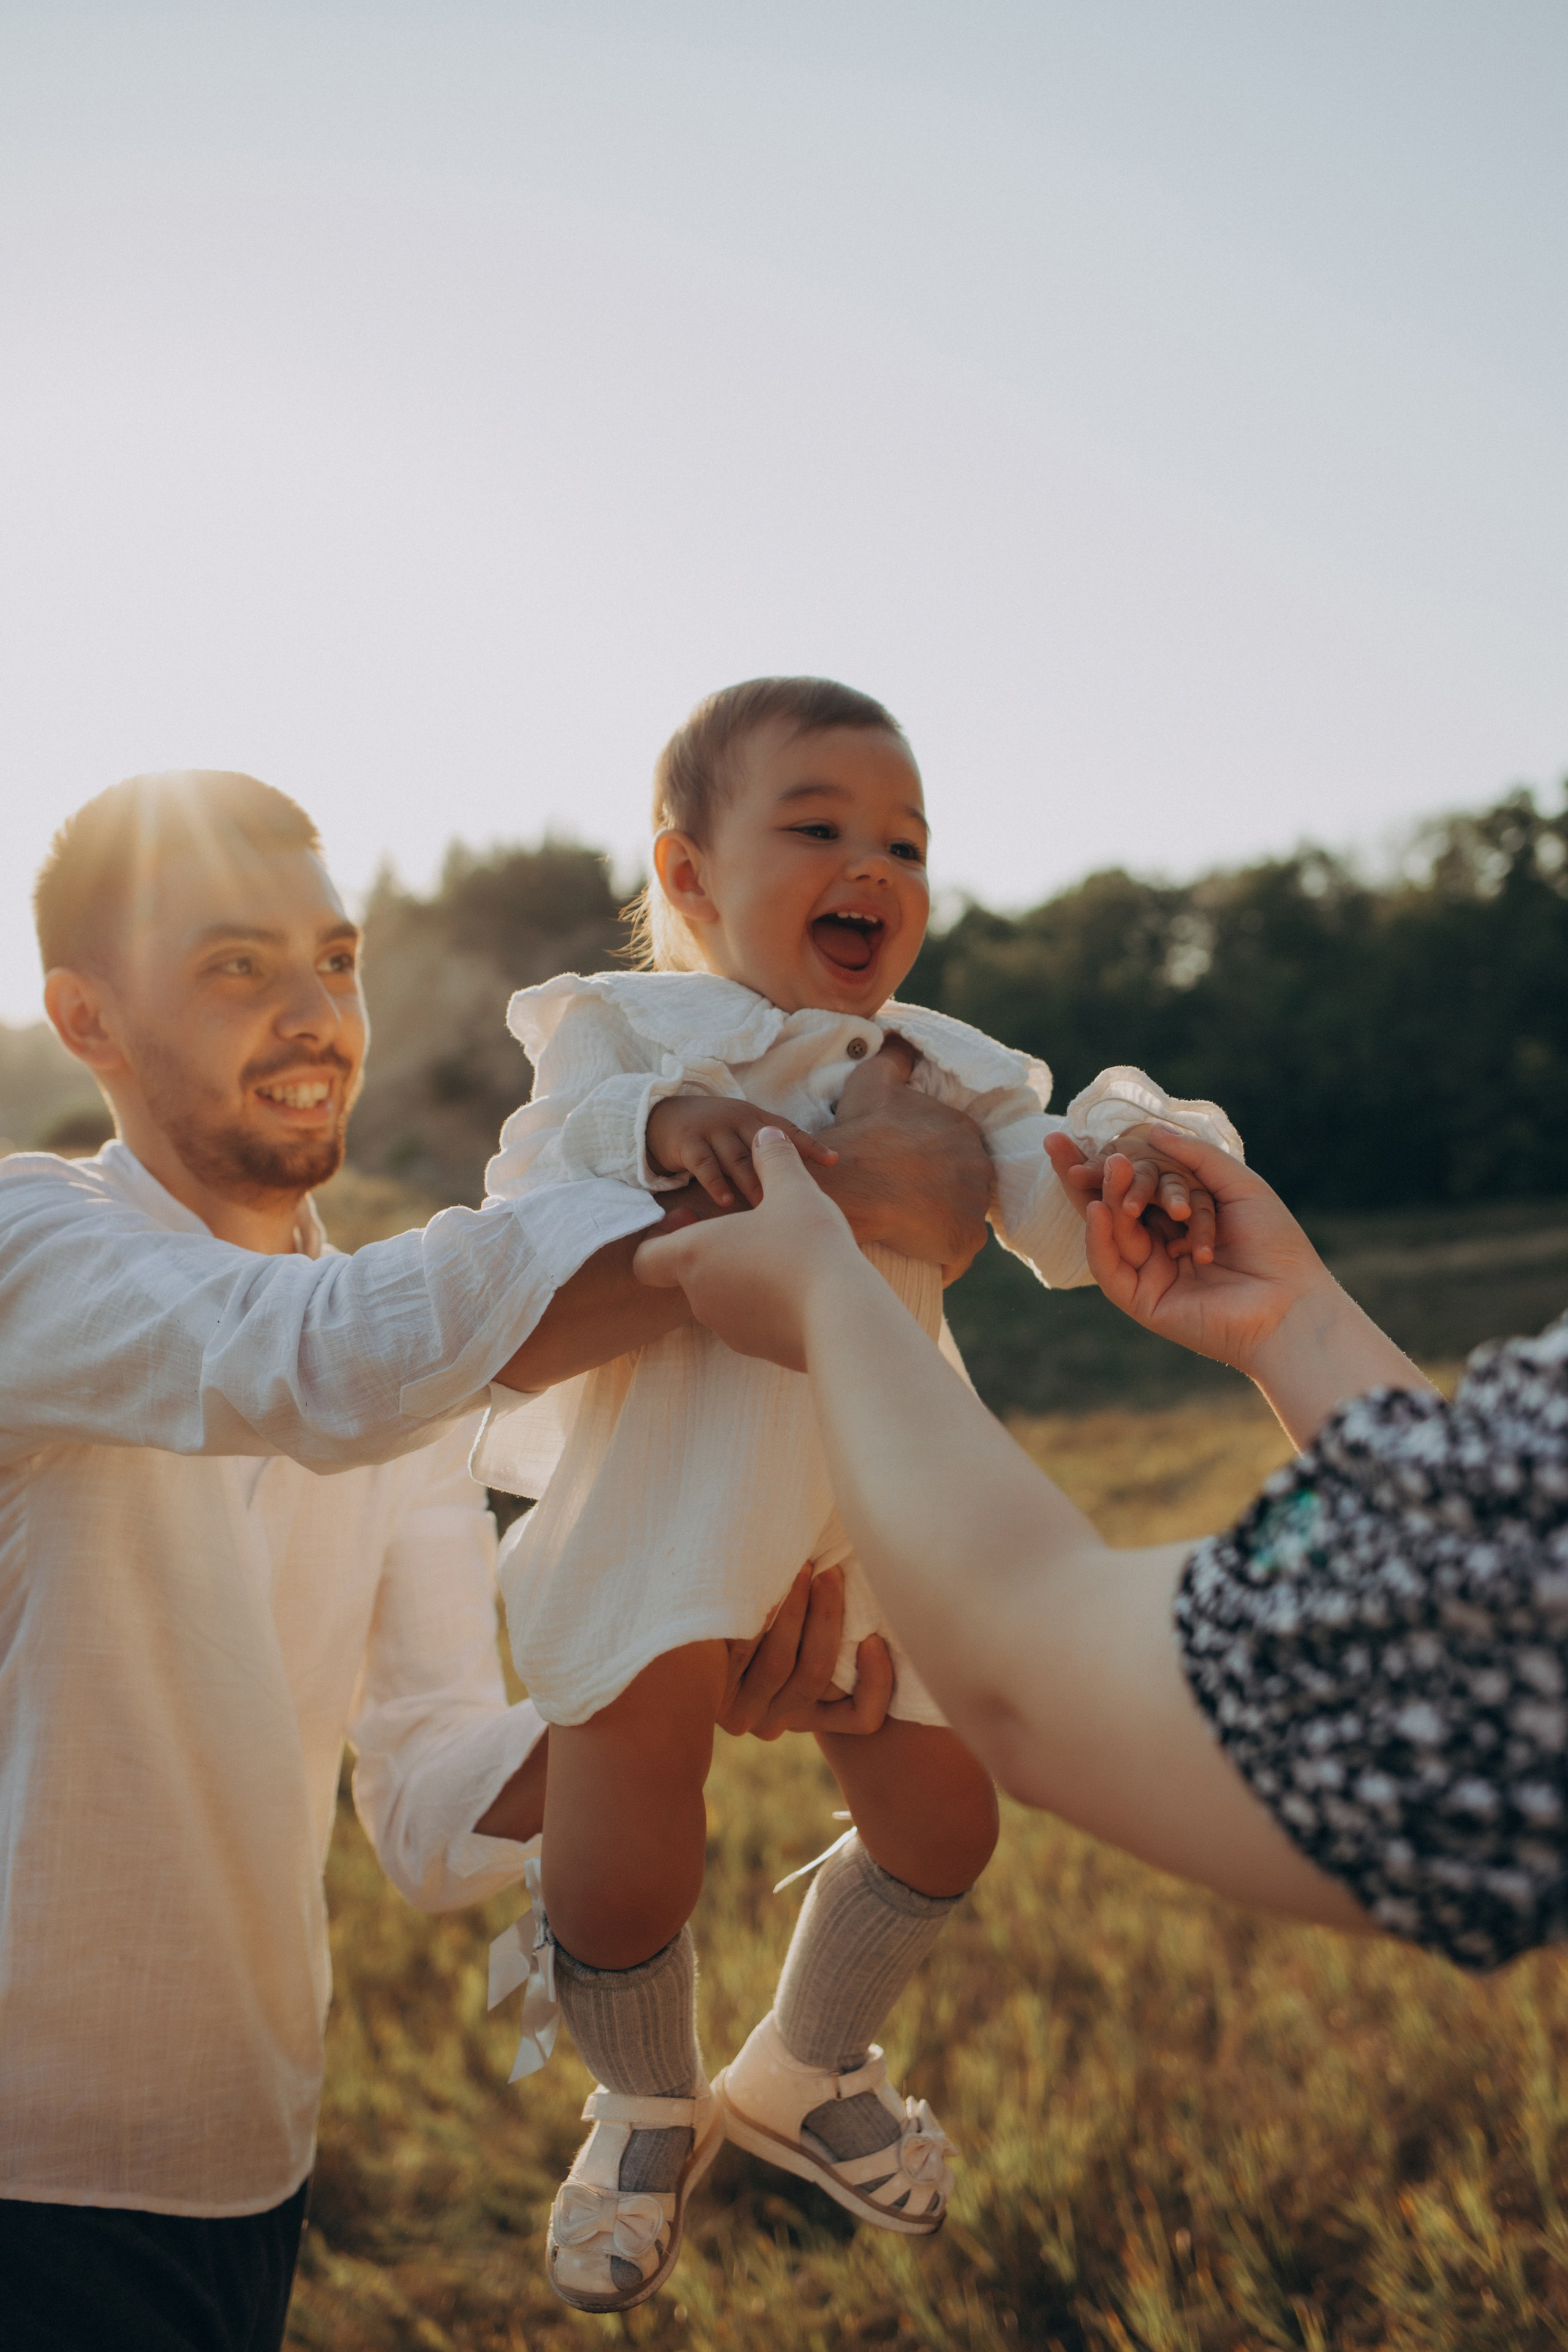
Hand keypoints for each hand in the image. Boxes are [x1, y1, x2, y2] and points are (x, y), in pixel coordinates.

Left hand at [635, 1124, 861, 1369]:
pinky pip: (752, 1320)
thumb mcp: (793, 1190)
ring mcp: (729, 1329)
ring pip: (722, 1296)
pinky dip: (765, 1303)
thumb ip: (774, 1159)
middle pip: (688, 1273)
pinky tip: (801, 1287)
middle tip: (749, 1228)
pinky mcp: (759, 1348)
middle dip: (714, 1249)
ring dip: (742, 1275)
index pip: (645, 1257)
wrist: (843, 1317)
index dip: (662, 1235)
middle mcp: (701, 1297)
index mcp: (694, 1256)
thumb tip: (768, 1135)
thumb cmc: (808, 1247)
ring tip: (782, 1255)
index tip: (693, 1215)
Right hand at [647, 1093, 837, 1207]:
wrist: (661, 1118)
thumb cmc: (713, 1136)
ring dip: (752, 1183)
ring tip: (765, 1208)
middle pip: (764, 1147)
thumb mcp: (741, 1137)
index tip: (833, 1160)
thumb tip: (804, 1185)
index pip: (788, 1130)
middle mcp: (736, 1118)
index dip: (810, 1145)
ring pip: (737, 1157)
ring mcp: (712, 1129)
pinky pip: (705, 1164)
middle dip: (780, 1174)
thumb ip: (767, 1155)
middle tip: (797, 1202)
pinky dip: (716, 1183)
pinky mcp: (687, 1142)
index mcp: (755, 1118)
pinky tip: (727, 1202)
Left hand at [718, 1566, 894, 1739]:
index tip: (875, 1639)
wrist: (688, 1661)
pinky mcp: (708, 1686)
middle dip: (827, 1619)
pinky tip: (765, 1584)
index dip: (875, 1681)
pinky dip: (759, 1615)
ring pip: (780, 1662)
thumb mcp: (803, 1657)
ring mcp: (737, 1711)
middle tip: (831, 1574)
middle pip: (813, 1676)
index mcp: (803, 1719)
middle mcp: (770, 1724)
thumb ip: (838, 1654)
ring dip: (795, 1610)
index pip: (859, 1716)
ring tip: (801, 1569)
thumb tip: (870, 1630)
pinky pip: (743, 1647)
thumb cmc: (762, 1639)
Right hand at [826, 1046, 991, 1281]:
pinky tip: (916, 1255)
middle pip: (965, 1187)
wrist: (846, 1183)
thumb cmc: (859, 1133)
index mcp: (964, 1130)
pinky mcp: (964, 1241)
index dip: (932, 1165)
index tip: (906, 1174)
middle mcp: (979, 1165)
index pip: (957, 1153)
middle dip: (943, 1196)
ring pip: (962, 1221)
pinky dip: (941, 1260)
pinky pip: (956, 1257)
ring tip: (909, 1230)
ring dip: (943, 1227)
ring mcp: (975, 1205)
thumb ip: (895, 1056)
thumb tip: (901, 1038)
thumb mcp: (874, 1080)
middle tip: (906, 1204)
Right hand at [1078, 1124, 1333, 1372]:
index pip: (1136, 1184)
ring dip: (1107, 1196)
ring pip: (1111, 1230)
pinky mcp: (1142, 1299)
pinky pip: (1110, 1267)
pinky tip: (1100, 1210)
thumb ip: (1194, 1157)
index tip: (1076, 1133)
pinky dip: (1100, 1238)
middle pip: (1111, 1204)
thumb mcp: (1238, 1185)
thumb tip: (1151, 1129)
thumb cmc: (1275, 1244)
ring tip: (1112, 1166)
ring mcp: (1149, 1272)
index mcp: (1182, 1218)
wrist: (1292, 1302)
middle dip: (1083, 1174)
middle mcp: (1162, 1244)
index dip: (1107, 1159)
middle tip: (1057, 1143)